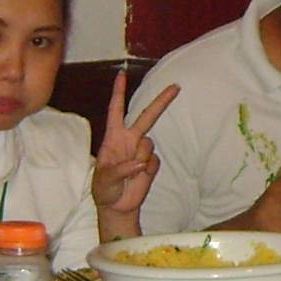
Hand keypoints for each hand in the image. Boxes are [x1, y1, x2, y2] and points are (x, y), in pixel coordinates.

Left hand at [91, 72, 177, 223]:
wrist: (117, 206)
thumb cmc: (104, 189)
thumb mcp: (104, 180)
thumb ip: (121, 170)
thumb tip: (140, 163)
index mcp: (113, 137)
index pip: (116, 109)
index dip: (119, 92)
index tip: (122, 74)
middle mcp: (129, 140)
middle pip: (147, 116)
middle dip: (162, 101)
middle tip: (176, 86)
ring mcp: (141, 151)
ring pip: (149, 144)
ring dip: (140, 159)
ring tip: (130, 173)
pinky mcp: (151, 164)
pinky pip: (154, 161)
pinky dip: (147, 170)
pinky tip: (138, 178)